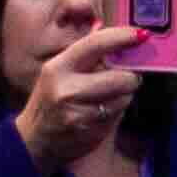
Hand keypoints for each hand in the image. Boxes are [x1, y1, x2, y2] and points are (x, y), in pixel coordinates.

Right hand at [15, 20, 145, 174]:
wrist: (33, 140)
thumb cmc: (50, 100)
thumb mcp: (58, 72)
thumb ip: (87, 55)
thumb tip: (121, 36)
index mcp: (58, 68)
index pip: (96, 44)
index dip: (123, 37)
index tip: (142, 35)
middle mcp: (66, 90)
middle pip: (121, 77)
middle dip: (130, 76)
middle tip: (125, 77)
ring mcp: (78, 114)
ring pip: (124, 98)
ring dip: (123, 96)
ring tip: (106, 97)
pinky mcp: (90, 133)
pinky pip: (118, 116)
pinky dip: (115, 112)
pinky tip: (99, 113)